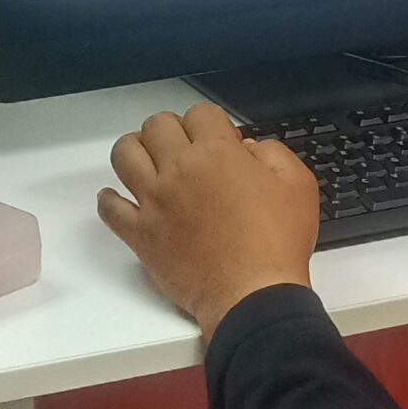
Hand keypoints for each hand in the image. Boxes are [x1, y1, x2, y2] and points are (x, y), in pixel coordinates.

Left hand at [98, 104, 319, 339]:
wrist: (252, 295)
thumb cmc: (276, 245)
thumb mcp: (298, 186)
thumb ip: (273, 153)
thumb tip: (249, 148)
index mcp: (217, 154)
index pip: (200, 113)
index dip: (212, 123)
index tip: (220, 141)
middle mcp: (179, 170)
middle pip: (156, 125)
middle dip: (172, 131)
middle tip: (185, 149)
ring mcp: (154, 201)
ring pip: (124, 155)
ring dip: (135, 151)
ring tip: (148, 161)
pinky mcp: (141, 234)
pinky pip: (110, 209)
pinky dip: (110, 200)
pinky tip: (119, 199)